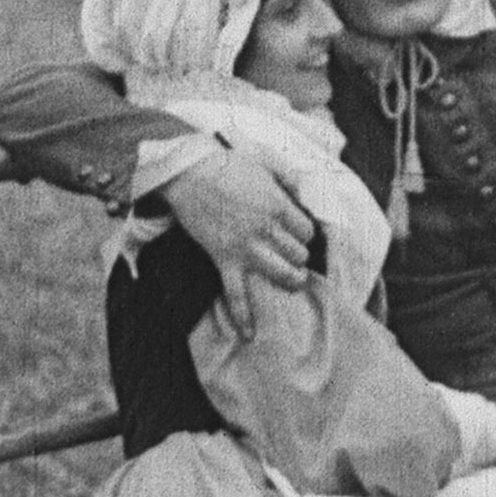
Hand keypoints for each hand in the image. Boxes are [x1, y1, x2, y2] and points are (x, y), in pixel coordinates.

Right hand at [161, 149, 313, 337]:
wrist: (188, 173)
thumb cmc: (227, 165)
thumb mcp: (266, 162)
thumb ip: (289, 179)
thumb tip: (306, 195)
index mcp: (278, 205)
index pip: (307, 231)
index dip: (305, 232)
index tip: (297, 230)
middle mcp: (266, 229)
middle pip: (298, 254)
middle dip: (299, 254)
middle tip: (292, 251)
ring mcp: (245, 247)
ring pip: (281, 273)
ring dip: (291, 279)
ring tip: (293, 280)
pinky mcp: (224, 259)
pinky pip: (235, 293)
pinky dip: (242, 316)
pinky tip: (249, 334)